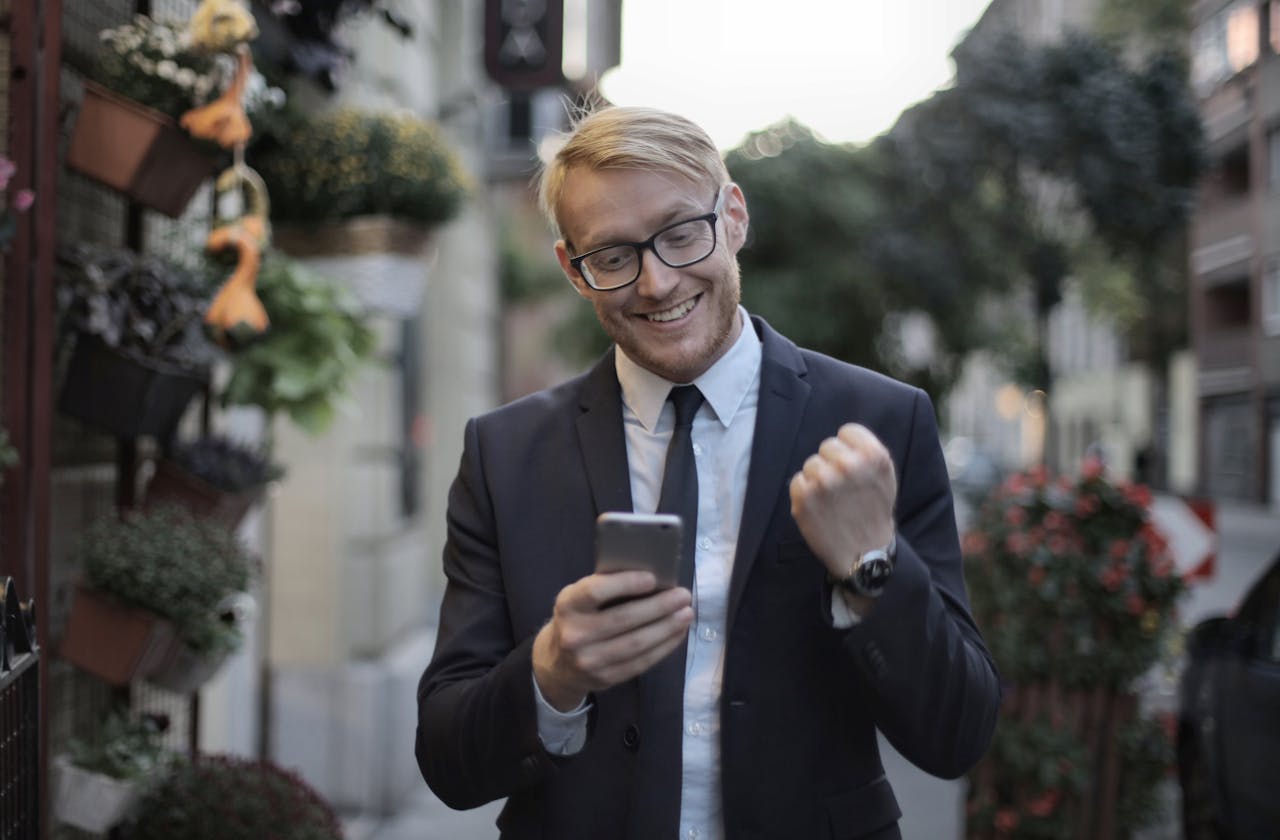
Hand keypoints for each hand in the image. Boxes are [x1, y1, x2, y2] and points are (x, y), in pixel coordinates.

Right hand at [532, 572, 692, 711]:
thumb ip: (606, 587)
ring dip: (667, 628)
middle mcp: (575, 635)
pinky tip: (677, 633)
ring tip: (686, 613)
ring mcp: (590, 660)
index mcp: (568, 605)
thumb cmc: (579, 618)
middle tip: (683, 595)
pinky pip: (641, 662)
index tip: (652, 578)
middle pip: (624, 619)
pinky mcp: (606, 678)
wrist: (558, 663)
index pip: (596, 592)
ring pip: (637, 643)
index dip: (626, 584)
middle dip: (659, 607)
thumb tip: (652, 577)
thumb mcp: (580, 598)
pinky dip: (664, 646)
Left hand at [789, 423, 896, 579]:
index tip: (852, 467)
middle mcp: (848, 465)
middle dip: (832, 464)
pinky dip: (804, 494)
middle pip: (827, 446)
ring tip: (832, 501)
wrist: (864, 554)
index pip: (847, 432)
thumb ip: (867, 452)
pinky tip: (820, 508)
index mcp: (873, 456)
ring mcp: (824, 481)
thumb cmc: (874, 513)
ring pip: (811, 464)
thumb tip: (843, 435)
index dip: (848, 449)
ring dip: (818, 479)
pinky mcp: (804, 497)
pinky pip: (797, 481)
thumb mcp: (884, 477)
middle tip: (843, 488)